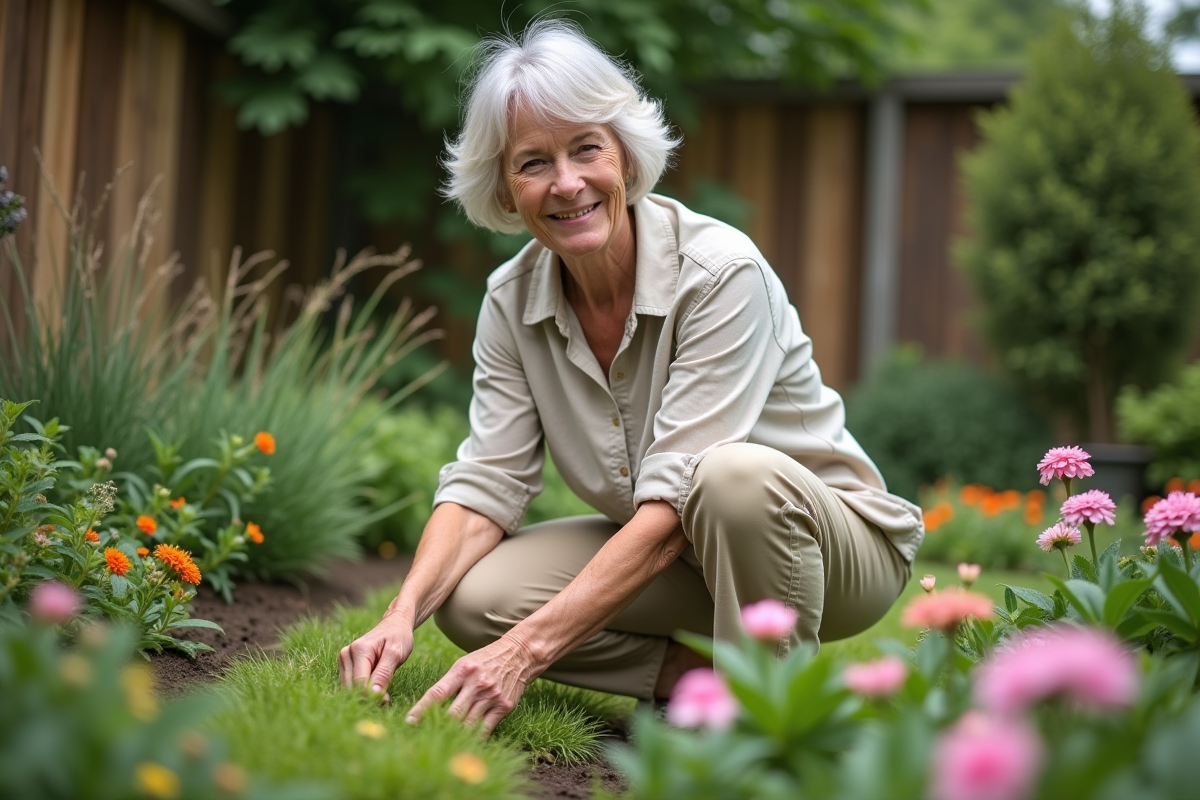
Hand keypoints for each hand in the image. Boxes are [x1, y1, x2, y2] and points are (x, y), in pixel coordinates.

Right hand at [338, 611, 414, 698]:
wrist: (395, 624)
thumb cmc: (398, 637)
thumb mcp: (396, 654)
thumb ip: (384, 673)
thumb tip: (374, 694)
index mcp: (359, 650)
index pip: (359, 682)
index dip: (371, 696)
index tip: (386, 701)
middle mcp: (346, 654)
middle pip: (351, 687)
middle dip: (367, 697)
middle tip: (386, 701)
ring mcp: (344, 659)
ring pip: (349, 688)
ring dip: (364, 696)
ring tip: (383, 696)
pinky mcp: (345, 665)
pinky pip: (350, 684)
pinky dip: (362, 690)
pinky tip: (376, 690)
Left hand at [406, 634, 540, 736]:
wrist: (519, 655)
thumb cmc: (486, 660)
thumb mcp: (465, 663)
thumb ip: (450, 683)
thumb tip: (430, 706)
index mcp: (462, 670)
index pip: (437, 693)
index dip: (421, 709)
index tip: (409, 722)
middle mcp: (476, 684)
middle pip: (452, 713)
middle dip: (436, 726)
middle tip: (423, 736)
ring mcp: (491, 697)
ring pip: (467, 724)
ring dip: (453, 734)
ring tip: (441, 742)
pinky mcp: (503, 707)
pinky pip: (484, 729)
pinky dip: (473, 737)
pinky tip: (463, 742)